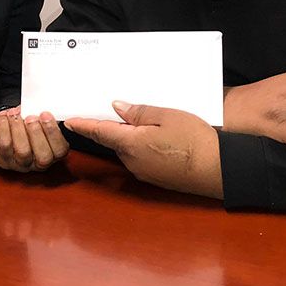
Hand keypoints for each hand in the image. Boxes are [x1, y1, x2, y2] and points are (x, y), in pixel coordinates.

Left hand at [0, 107, 68, 171]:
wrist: (5, 128)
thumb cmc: (26, 123)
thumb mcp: (39, 119)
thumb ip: (45, 116)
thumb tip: (45, 103)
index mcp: (54, 152)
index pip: (60, 150)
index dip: (54, 133)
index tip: (46, 115)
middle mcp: (39, 163)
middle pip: (43, 156)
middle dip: (37, 133)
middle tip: (31, 117)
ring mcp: (21, 164)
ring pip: (23, 151)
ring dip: (19, 129)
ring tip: (15, 113)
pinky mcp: (4, 160)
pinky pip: (4, 146)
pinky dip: (4, 128)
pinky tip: (4, 116)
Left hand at [65, 101, 222, 198]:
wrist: (217, 171)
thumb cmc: (194, 140)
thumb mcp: (167, 116)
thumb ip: (139, 113)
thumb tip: (116, 108)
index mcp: (131, 143)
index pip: (99, 131)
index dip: (82, 125)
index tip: (67, 120)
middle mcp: (131, 161)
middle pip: (112, 141)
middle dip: (105, 127)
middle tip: (102, 111)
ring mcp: (142, 172)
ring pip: (126, 149)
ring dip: (125, 137)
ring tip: (134, 119)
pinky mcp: (154, 177)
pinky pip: (139, 157)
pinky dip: (138, 146)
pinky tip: (151, 137)